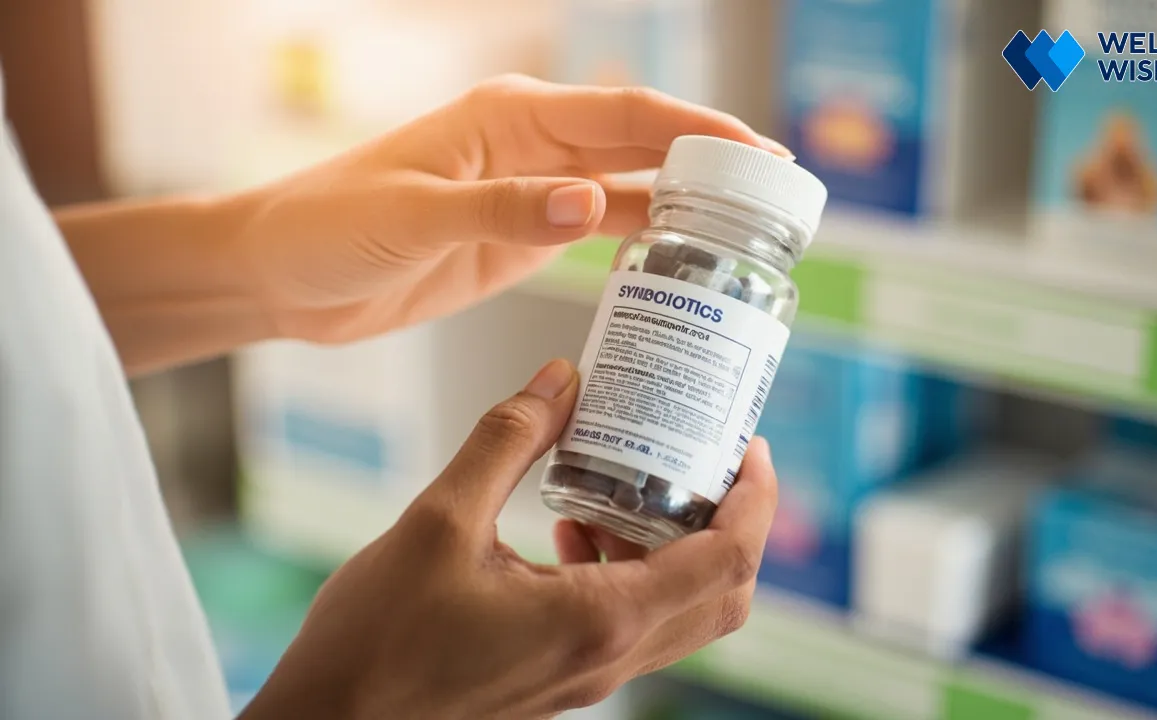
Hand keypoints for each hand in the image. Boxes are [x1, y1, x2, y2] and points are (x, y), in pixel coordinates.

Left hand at [229, 74, 788, 343]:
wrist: (281, 274)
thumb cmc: (327, 227)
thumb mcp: (413, 217)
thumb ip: (504, 211)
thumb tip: (594, 205)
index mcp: (510, 116)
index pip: (625, 116)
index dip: (697, 131)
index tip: (760, 153)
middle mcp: (532, 144)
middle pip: (643, 144)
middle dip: (712, 163)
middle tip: (782, 195)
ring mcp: (532, 190)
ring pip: (630, 186)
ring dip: (688, 202)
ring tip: (752, 229)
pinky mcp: (522, 235)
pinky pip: (602, 229)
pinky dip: (646, 239)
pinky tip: (685, 258)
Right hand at [240, 359, 778, 719]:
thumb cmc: (376, 639)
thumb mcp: (438, 518)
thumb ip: (508, 440)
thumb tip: (561, 379)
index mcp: (598, 619)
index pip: (725, 560)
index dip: (756, 499)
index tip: (749, 445)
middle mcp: (608, 656)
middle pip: (721, 593)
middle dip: (731, 520)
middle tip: (709, 458)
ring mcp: (587, 675)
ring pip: (679, 612)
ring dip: (678, 545)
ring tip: (632, 483)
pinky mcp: (560, 677)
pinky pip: (630, 622)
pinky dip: (630, 569)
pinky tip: (571, 525)